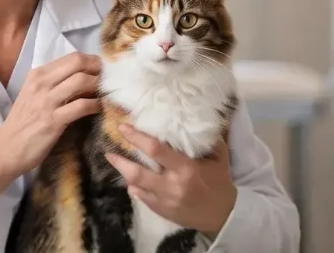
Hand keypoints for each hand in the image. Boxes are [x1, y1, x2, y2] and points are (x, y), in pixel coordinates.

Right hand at [0, 52, 102, 207]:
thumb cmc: (21, 125)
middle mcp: (41, 83)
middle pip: (77, 63)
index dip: (91, 60)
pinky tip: (98, 109)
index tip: (101, 68)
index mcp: (37, 75)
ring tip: (104, 93)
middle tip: (108, 78)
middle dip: (97, 68)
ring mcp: (47, 101)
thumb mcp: (32, 96)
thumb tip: (80, 79)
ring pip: (81, 81)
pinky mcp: (53, 121)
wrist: (5, 150)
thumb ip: (52, 85)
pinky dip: (95, 105)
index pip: (70, 58)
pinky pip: (81, 106)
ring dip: (98, 86)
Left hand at [105, 124, 236, 237]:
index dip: (137, 137)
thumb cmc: (220, 181)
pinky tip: (131, 182)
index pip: (156, 149)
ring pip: (136, 186)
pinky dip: (134, 189)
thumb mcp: (219, 157)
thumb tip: (197, 118)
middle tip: (109, 151)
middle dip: (120, 160)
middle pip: (138, 172)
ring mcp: (165, 200)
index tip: (123, 128)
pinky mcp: (163, 211)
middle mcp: (172, 185)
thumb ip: (207, 139)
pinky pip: (142, 199)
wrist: (224, 214)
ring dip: (124, 174)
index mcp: (186, 168)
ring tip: (115, 162)